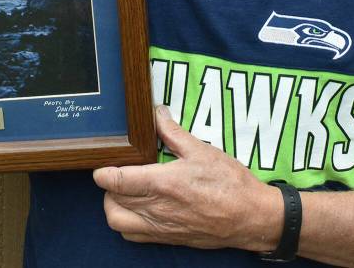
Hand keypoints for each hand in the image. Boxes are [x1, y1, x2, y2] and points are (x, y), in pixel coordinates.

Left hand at [93, 106, 282, 251]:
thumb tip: (157, 114)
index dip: (103, 173)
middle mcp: (157, 208)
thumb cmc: (230, 184)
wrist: (251, 217)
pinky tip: (137, 209)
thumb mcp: (202, 151)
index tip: (103, 165)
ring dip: (113, 206)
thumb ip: (174, 133)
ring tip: (124, 192)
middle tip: (118, 173)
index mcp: (163, 183)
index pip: (117, 181)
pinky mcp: (167, 239)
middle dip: (108, 186)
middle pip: (112, 201)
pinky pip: (133, 236)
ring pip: (117, 222)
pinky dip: (127, 224)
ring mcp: (161, 227)